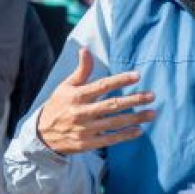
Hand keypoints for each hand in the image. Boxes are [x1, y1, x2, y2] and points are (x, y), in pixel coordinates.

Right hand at [36, 48, 155, 155]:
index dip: (120, 80)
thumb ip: (81, 70)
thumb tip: (85, 49)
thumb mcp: (65, 86)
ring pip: (115, 122)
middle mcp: (81, 112)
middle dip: (134, 100)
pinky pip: (110, 139)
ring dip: (135, 118)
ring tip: (152, 113)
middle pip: (112, 105)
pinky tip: (139, 130)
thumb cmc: (58, 105)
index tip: (137, 76)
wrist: (42, 134)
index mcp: (77, 96)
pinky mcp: (87, 143)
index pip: (102, 85)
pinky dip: (125, 135)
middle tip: (152, 96)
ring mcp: (85, 129)